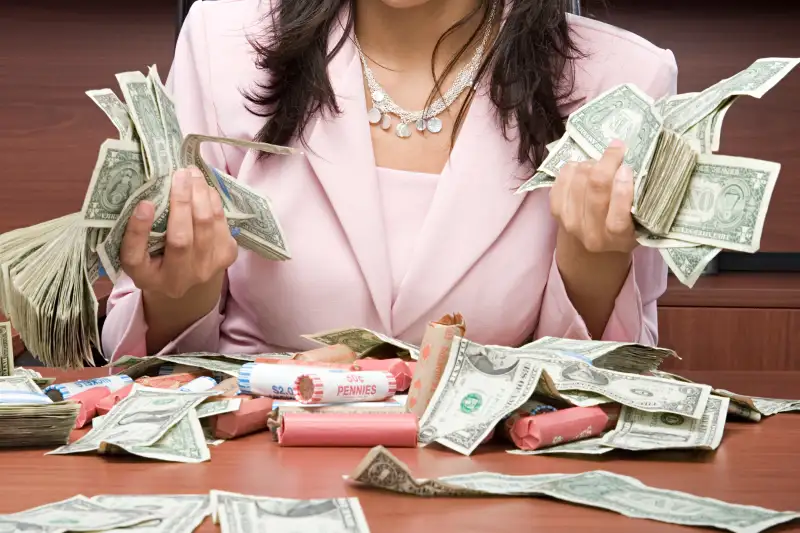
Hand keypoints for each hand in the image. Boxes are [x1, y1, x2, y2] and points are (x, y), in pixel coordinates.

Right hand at [120, 166, 237, 298]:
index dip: (139, 231)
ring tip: (193, 174)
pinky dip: (213, 201)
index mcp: (149, 278)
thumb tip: (145, 203)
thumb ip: (133, 234)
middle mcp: (180, 279)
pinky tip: (204, 188)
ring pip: (207, 226)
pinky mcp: (227, 255)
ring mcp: (207, 268)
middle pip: (181, 239)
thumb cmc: (155, 260)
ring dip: (201, 195)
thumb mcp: (135, 254)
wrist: (190, 278)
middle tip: (179, 173)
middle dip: (181, 202)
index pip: (137, 257)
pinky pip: (221, 222)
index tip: (144, 203)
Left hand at [550, 139, 636, 253]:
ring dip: (592, 164)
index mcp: (618, 239)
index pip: (618, 218)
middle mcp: (592, 234)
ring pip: (580, 178)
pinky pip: (563, 177)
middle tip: (617, 150)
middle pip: (596, 188)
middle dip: (608, 162)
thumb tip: (629, 163)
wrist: (589, 242)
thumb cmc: (623, 226)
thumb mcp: (638, 220)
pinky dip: (574, 167)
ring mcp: (570, 222)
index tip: (626, 168)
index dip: (622, 188)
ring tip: (601, 164)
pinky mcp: (556, 210)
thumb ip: (637, 198)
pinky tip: (582, 168)